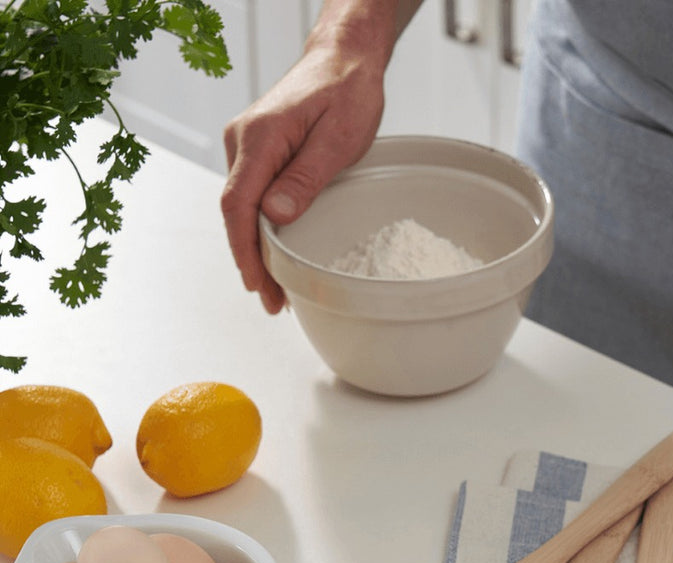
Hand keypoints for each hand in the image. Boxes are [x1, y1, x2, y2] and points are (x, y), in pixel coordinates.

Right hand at [220, 31, 387, 312]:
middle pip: (236, 213)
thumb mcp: (337, 138)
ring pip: (243, 208)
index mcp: (259, 137)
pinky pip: (253, 196)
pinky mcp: (259, 151)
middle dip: (252, 261)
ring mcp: (247, 146)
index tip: (258, 284)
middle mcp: (243, 141)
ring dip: (256, 249)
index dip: (245, 251)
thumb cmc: (347, 91)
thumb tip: (274, 217)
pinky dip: (262, 229)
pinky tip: (276, 254)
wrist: (345, 59)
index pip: (239, 205)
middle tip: (274, 303)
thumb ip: (304, 178)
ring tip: (277, 290)